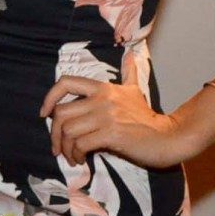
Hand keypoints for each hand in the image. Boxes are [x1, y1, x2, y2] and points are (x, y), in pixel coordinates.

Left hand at [39, 76, 194, 168]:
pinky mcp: (111, 135)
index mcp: (103, 88)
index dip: (49, 97)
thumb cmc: (149, 118)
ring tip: (71, 157)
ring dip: (65, 148)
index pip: (66, 83)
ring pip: (68, 130)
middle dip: (54, 133)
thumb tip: (131, 55)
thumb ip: (129, 74)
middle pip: (61, 113)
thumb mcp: (136, 91)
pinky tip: (81, 160)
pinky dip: (76, 154)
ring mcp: (106, 117)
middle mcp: (101, 99)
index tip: (45, 114)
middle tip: (58, 147)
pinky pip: (81, 144)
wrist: (169, 137)